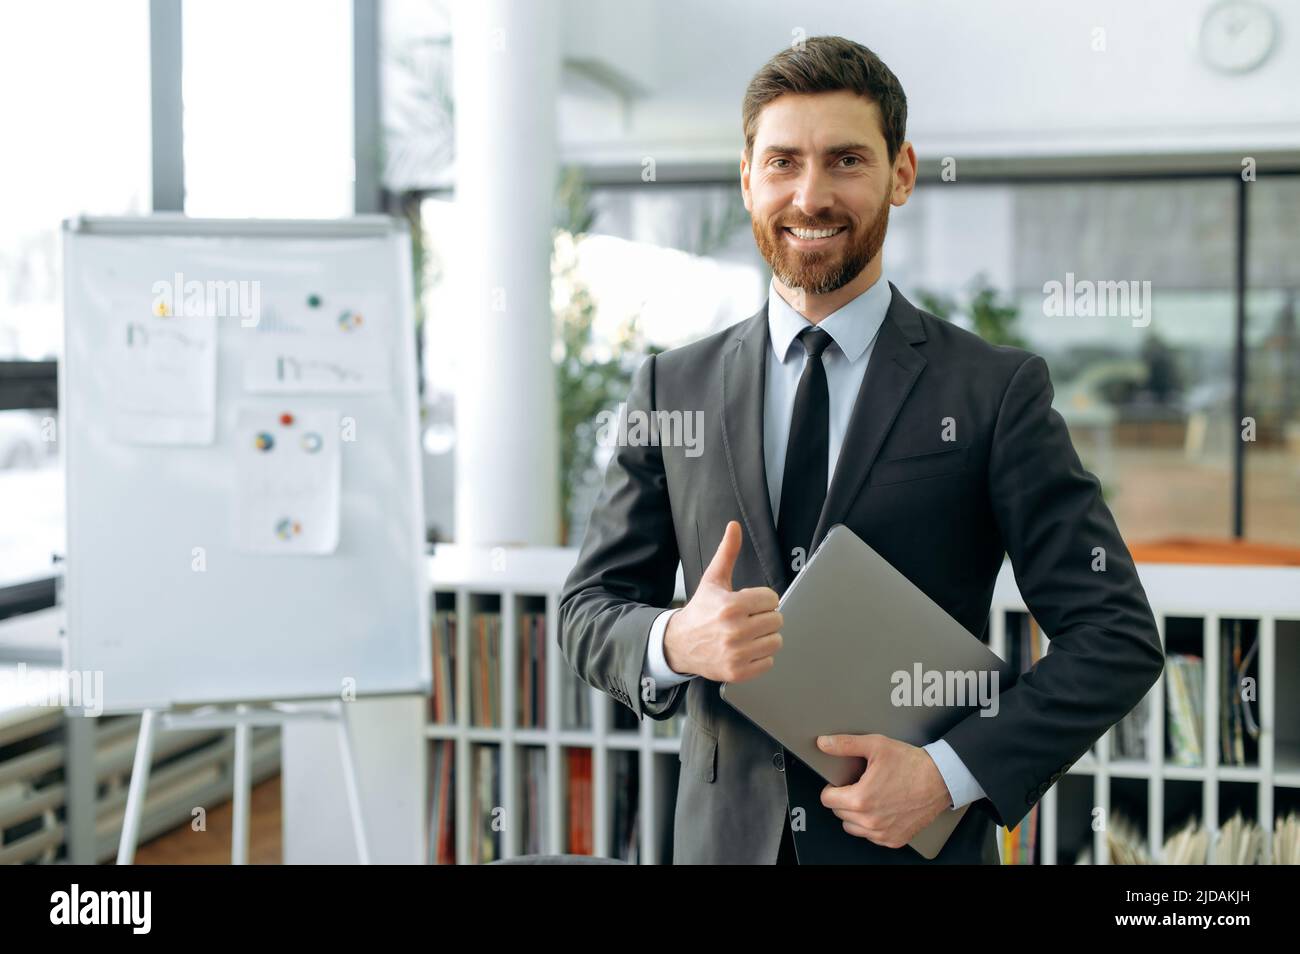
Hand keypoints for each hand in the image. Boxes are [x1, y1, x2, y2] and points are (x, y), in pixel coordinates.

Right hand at [663, 520, 782, 682]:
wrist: (679, 643)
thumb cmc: (700, 610)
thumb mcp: (713, 579)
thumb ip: (727, 552)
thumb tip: (734, 526)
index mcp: (731, 605)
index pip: (772, 599)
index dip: (762, 600)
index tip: (749, 604)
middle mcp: (734, 630)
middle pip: (777, 620)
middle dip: (764, 618)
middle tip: (748, 619)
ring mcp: (736, 653)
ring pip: (776, 641)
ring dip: (765, 638)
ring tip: (747, 634)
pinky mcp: (737, 672)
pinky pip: (769, 662)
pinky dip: (760, 657)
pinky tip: (745, 650)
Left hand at [816, 734, 952, 849]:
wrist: (940, 780)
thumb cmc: (911, 764)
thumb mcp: (876, 745)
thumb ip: (845, 744)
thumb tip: (824, 743)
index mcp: (860, 799)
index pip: (827, 799)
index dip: (831, 788)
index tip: (840, 783)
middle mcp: (870, 820)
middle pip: (838, 813)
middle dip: (844, 799)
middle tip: (860, 786)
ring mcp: (882, 832)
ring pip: (852, 827)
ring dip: (855, 815)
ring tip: (871, 797)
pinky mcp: (894, 839)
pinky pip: (871, 836)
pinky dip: (872, 825)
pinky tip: (883, 809)